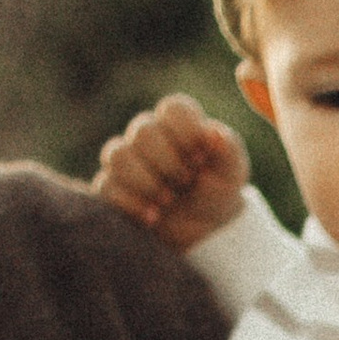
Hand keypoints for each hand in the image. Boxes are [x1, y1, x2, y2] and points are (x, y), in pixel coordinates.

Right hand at [96, 93, 249, 247]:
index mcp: (179, 124)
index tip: (201, 159)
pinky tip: (153, 217)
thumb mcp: (232, 174)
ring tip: (167, 201)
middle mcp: (148, 136)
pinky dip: (131, 204)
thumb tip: (215, 134)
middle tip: (186, 183)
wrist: (202, 229)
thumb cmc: (217, 192)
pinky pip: (106, 187)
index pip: (173, 109)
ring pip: (117, 155)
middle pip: (143, 131)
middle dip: (168, 162)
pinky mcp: (112, 188)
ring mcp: (127, 161)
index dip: (187, 133)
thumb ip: (229, 151)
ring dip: (146, 181)